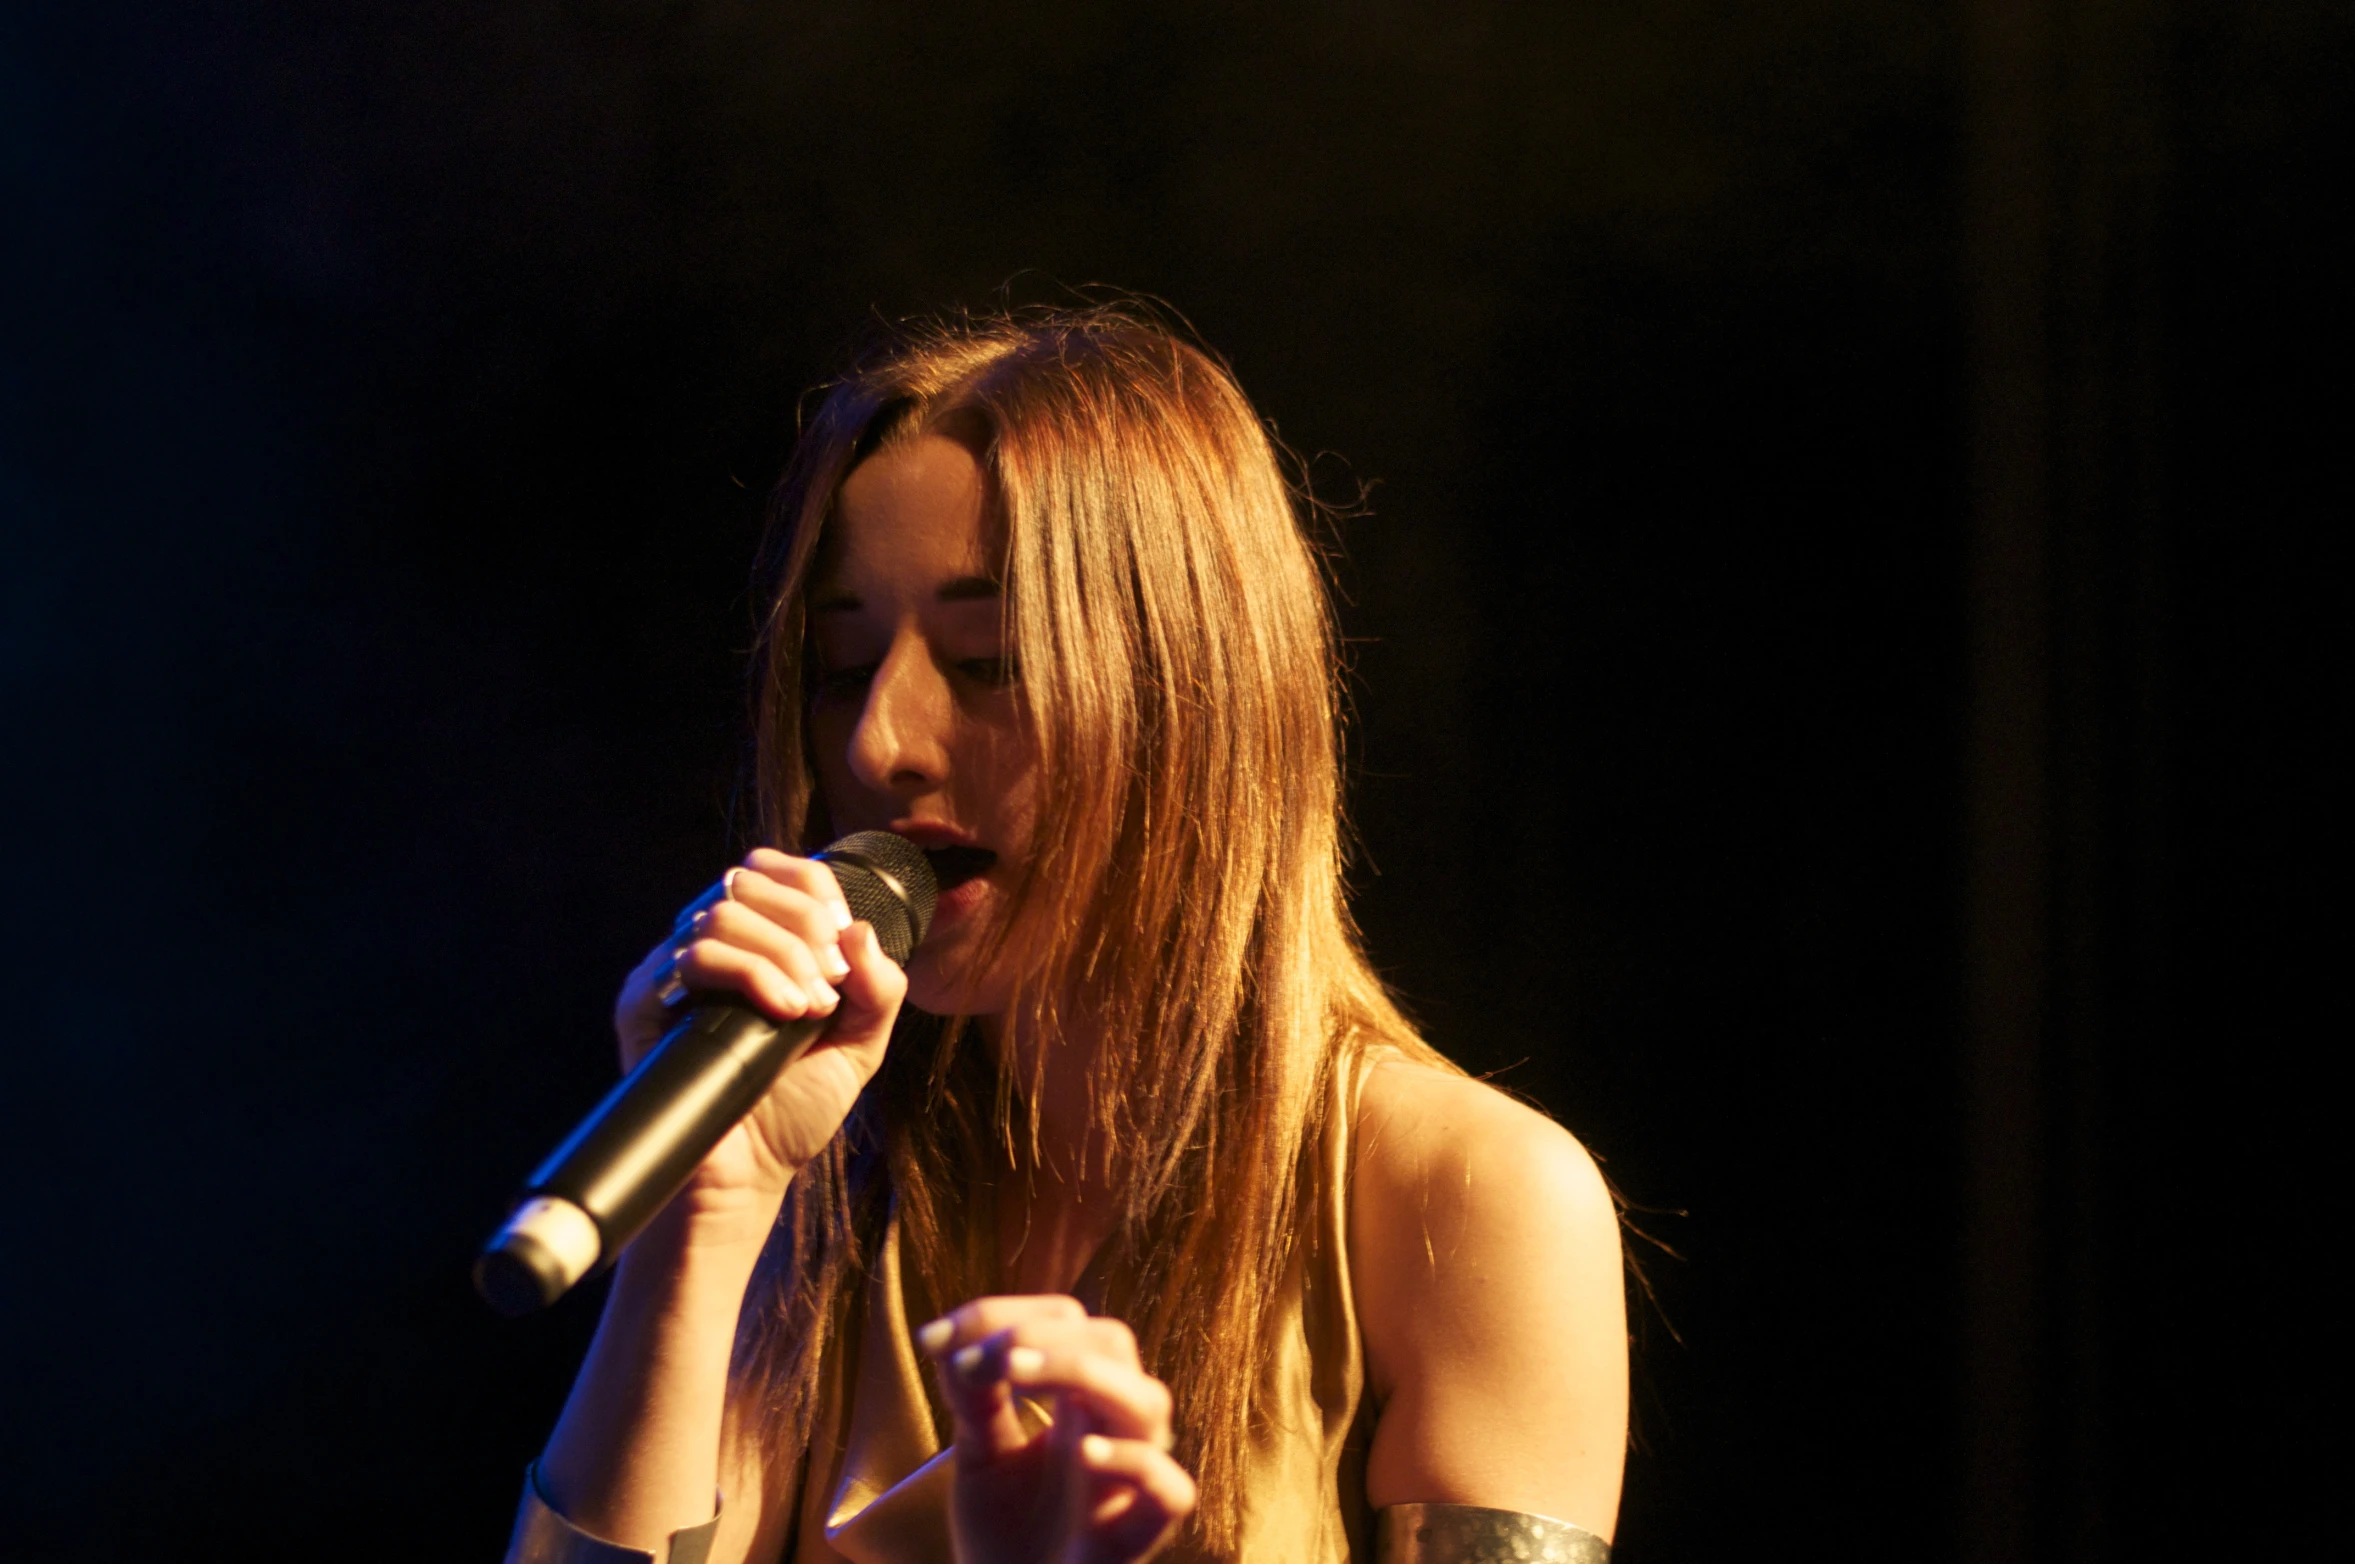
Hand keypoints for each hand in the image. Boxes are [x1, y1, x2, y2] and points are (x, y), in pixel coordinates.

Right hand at [611, 848, 907, 1248]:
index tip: (843, 940)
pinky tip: (783, 1013)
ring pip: (722, 913)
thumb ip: (878, 989)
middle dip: (806, 925)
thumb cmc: (794, 1109)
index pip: (774, 870)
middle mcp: (709, 946)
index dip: (814, 889)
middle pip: (749, 880)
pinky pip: (692, 956)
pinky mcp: (644, 1002)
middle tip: (832, 985)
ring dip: (783, 954)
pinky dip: (751, 974)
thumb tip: (860, 931)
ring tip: (809, 1010)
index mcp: (755, 942)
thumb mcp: (860, 1045)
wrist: (746, 1176)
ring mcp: (671, 971)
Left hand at [919, 1297, 1195, 1563]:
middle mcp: (1113, 1423)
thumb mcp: (978, 1455)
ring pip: (1145, 1400)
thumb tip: (948, 1340)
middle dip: (1044, 1337)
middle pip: (1111, 1343)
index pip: (1065, 1323)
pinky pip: (1168, 1487)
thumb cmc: (1005, 1531)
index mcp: (1078, 1396)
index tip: (934, 1340)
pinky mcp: (1141, 1531)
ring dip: (1080, 1373)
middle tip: (979, 1357)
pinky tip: (1083, 1452)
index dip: (1004, 1316)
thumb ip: (973, 1401)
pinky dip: (1132, 1461)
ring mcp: (1132, 1475)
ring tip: (1014, 1375)